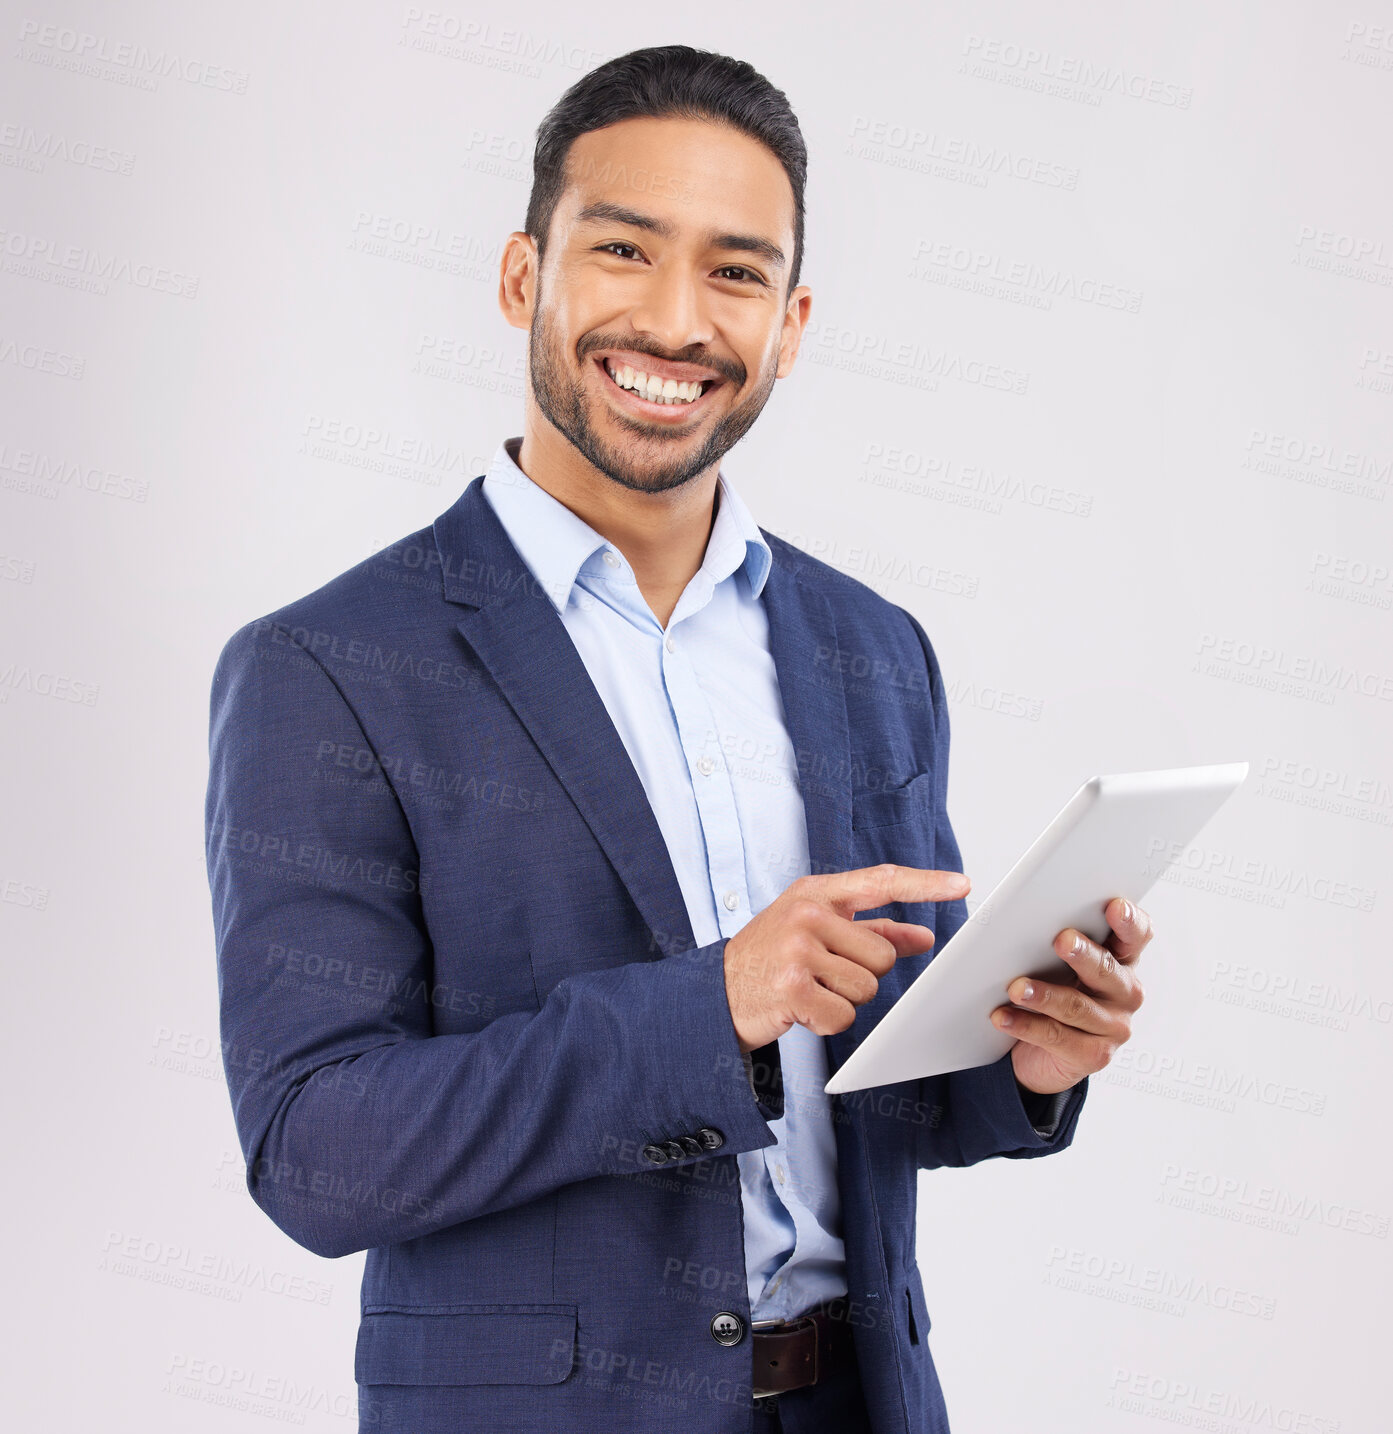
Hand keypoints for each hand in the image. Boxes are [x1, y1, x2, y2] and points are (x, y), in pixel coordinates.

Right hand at [724, 864, 969, 1052]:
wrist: (716, 991)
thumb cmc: (773, 957)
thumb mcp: (817, 931)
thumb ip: (872, 931)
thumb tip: (923, 938)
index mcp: (816, 893)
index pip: (881, 881)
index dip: (925, 883)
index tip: (961, 885)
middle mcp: (807, 914)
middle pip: (883, 955)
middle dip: (862, 974)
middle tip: (823, 974)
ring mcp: (797, 949)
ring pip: (867, 988)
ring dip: (844, 999)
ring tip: (809, 989)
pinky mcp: (791, 988)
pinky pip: (843, 1015)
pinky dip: (827, 1021)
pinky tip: (801, 1008)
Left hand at [992, 897, 1150, 1095]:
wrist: (1040, 1052)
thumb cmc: (1051, 990)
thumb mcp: (1057, 962)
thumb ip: (1055, 939)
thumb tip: (1024, 913)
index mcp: (1121, 960)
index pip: (1136, 936)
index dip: (1130, 922)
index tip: (1115, 906)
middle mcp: (1125, 993)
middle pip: (1106, 969)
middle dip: (1083, 954)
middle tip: (1061, 940)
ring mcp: (1113, 1027)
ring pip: (1078, 1007)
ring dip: (1045, 995)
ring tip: (1017, 987)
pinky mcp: (1092, 1056)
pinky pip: (1056, 1037)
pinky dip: (1026, 1026)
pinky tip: (1003, 1016)